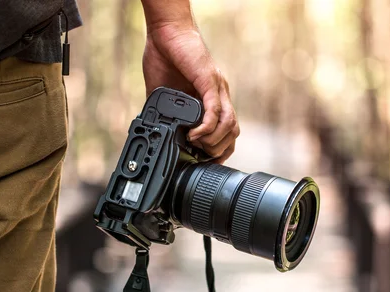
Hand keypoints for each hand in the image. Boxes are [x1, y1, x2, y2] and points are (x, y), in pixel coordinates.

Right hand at [142, 22, 238, 162]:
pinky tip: (194, 134)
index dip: (219, 150)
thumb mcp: (163, 93)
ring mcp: (217, 89)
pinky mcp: (209, 81)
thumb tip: (156, 131)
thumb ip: (165, 112)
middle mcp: (219, 95)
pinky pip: (215, 110)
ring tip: (195, 145)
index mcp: (211, 99)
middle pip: (233, 132)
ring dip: (213, 141)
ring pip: (229, 124)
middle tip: (200, 157)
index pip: (226, 131)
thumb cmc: (165, 56)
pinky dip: (207, 127)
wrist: (166, 33)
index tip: (204, 161)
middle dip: (218, 150)